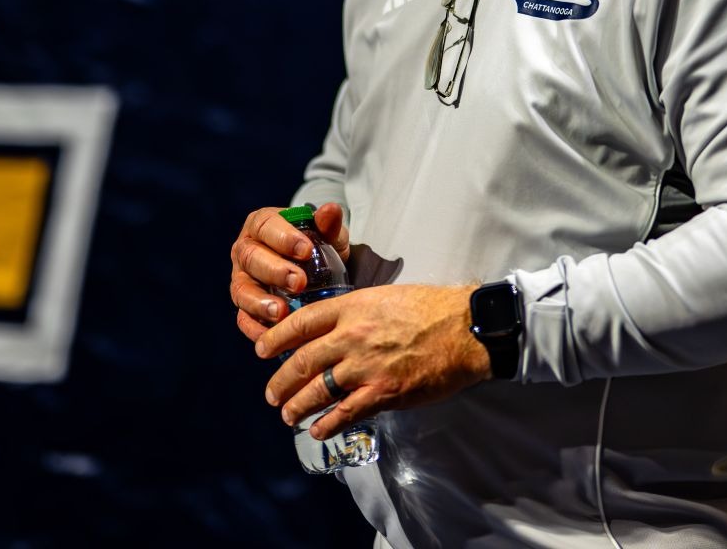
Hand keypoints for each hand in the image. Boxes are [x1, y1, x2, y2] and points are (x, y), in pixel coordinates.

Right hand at [229, 202, 348, 342]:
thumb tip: (331, 210)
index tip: (306, 251)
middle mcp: (245, 250)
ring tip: (281, 312)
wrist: (315, 273)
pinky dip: (255, 328)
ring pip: (241, 290)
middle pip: (251, 258)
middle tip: (299, 282)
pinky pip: (243, 318)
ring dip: (260, 302)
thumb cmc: (317, 248)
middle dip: (275, 270)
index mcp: (262, 225)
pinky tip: (271, 335)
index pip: (265, 226)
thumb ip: (328, 224)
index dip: (283, 238)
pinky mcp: (244, 306)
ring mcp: (242, 279)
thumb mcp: (327, 235)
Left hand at [254, 283, 493, 439]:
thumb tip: (338, 326)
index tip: (261, 349)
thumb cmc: (431, 309)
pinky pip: (345, 413)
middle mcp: (351, 336)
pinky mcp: (383, 393)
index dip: (275, 338)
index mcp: (352, 308)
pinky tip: (317, 430)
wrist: (465, 329)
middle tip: (271, 393)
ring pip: (317, 390)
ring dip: (297, 405)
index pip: (301, 322)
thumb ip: (358, 312)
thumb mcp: (386, 297)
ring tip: (287, 415)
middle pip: (301, 360)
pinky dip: (327, 425)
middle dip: (280, 380)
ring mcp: (365, 367)